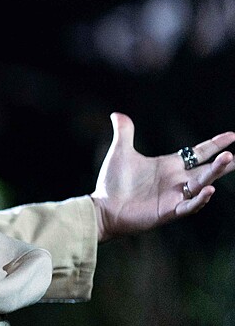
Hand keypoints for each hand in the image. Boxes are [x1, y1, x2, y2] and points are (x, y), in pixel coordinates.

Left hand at [91, 113, 234, 241]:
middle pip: (207, 169)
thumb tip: (116, 114)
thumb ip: (124, 133)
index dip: (215, 144)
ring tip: (228, 160)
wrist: (103, 208)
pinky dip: (200, 199)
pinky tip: (209, 190)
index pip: (198, 153)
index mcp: (170, 166)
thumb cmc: (113, 183)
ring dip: (215, 173)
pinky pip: (189, 205)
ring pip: (202, 184)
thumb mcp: (121, 153)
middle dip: (222, 162)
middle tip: (233, 155)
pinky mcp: (169, 211)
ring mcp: (175, 196)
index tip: (232, 135)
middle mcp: (177, 180)